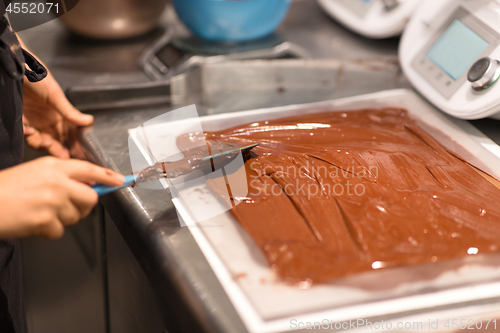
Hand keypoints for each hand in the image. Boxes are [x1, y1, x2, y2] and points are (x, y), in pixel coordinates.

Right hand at [0, 157, 124, 239]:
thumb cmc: (4, 189)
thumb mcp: (34, 172)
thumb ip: (60, 176)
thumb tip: (85, 184)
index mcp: (53, 166)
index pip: (89, 169)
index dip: (107, 176)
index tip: (120, 181)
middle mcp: (57, 182)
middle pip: (90, 198)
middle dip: (84, 206)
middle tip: (68, 207)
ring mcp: (53, 201)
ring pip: (75, 216)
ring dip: (62, 219)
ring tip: (39, 212)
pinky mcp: (46, 220)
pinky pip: (60, 231)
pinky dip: (48, 231)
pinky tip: (33, 223)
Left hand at [22, 73, 92, 158]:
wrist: (15, 66)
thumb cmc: (36, 75)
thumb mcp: (55, 95)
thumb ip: (69, 111)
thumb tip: (89, 121)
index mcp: (58, 114)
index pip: (69, 133)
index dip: (73, 143)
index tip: (79, 152)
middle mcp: (46, 120)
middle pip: (56, 140)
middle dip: (60, 149)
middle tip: (64, 156)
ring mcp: (32, 121)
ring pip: (40, 141)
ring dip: (44, 145)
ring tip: (47, 144)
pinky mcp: (19, 120)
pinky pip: (25, 135)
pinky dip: (28, 136)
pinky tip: (30, 131)